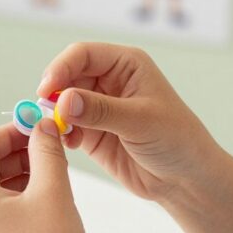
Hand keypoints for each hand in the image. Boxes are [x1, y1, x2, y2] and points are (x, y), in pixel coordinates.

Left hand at [0, 120, 93, 232]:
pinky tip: (38, 206)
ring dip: (13, 179)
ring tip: (49, 178)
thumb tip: (42, 126)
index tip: (36, 127)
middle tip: (47, 150)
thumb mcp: (53, 191)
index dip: (11, 132)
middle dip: (14, 156)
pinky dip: (8, 204)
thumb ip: (45, 150)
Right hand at [38, 42, 222, 203]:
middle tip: (48, 114)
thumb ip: (101, 110)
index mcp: (126, 64)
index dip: (61, 68)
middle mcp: (109, 80)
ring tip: (61, 132)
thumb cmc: (177, 140)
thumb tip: (63, 100)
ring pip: (62, 101)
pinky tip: (71, 143)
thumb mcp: (140, 121)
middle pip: (67, 75)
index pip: (83, 54)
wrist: (186, 179)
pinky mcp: (92, 131)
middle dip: (55, 93)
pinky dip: (61, 133)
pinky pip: (65, 126)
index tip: (47, 90)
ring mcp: (98, 106)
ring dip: (56, 115)